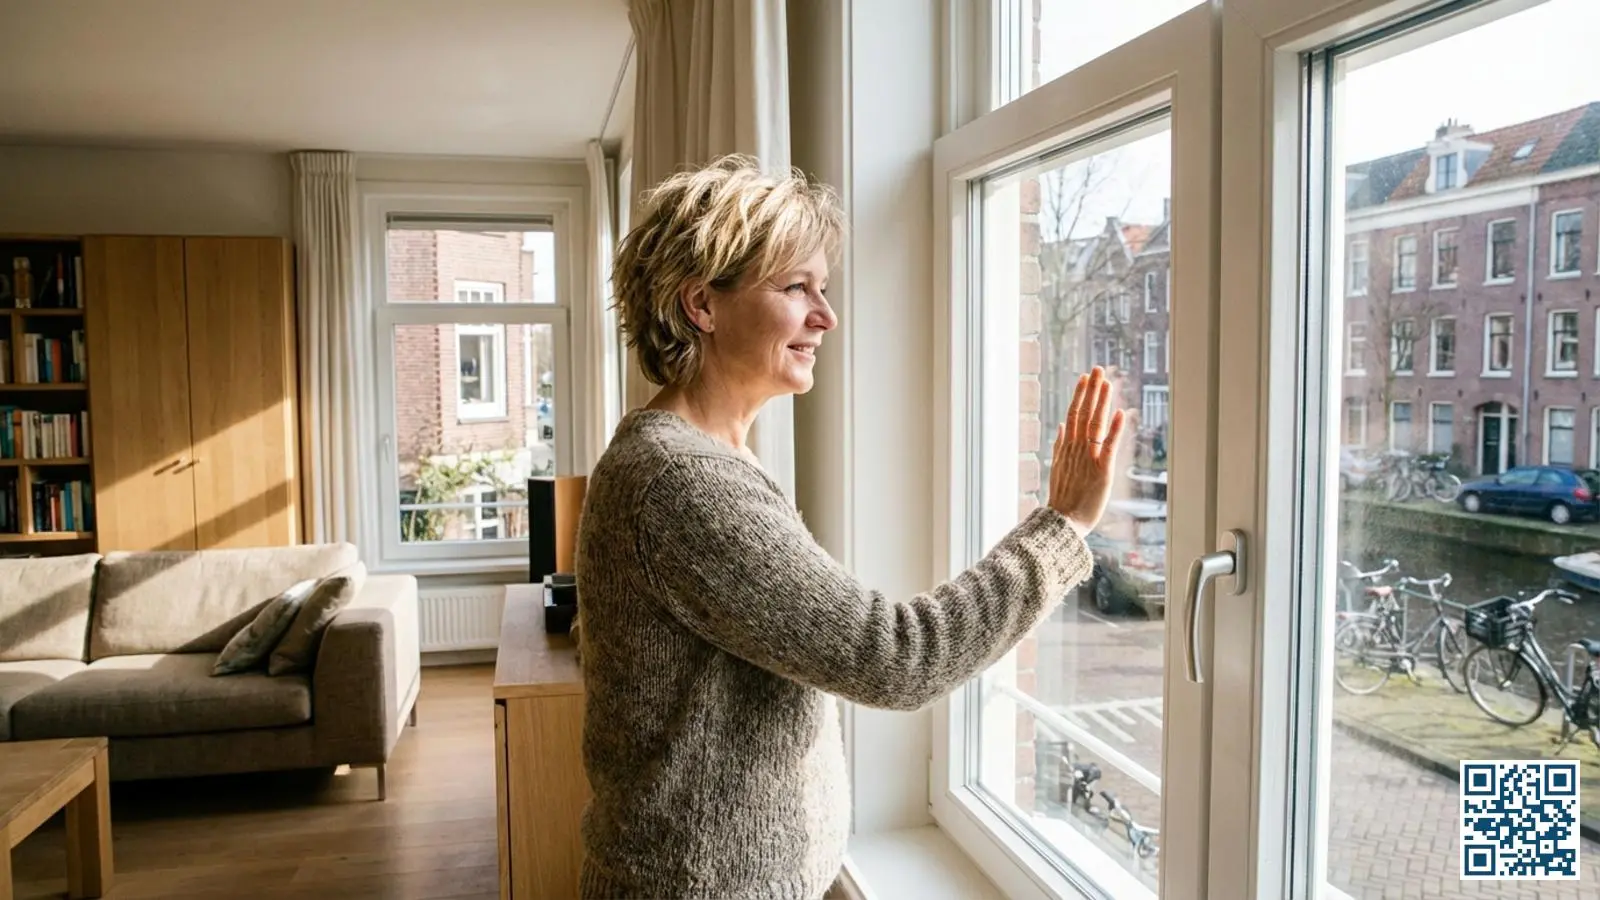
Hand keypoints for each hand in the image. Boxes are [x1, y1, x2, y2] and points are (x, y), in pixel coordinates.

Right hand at [1048, 366, 1127, 537]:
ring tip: (1106, 382)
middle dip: (1091, 390)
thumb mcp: (1057, 469)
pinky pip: (1108, 447)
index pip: (1073, 414)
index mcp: (1067, 448)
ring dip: (1101, 402)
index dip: (1080, 395)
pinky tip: (1119, 413)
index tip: (1085, 377)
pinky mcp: (1101, 471)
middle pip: (1083, 413)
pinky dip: (1114, 430)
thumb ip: (1059, 446)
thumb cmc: (1063, 500)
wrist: (1063, 524)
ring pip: (1094, 424)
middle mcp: (1076, 449)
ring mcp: (1088, 458)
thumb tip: (1061, 426)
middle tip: (1097, 369)